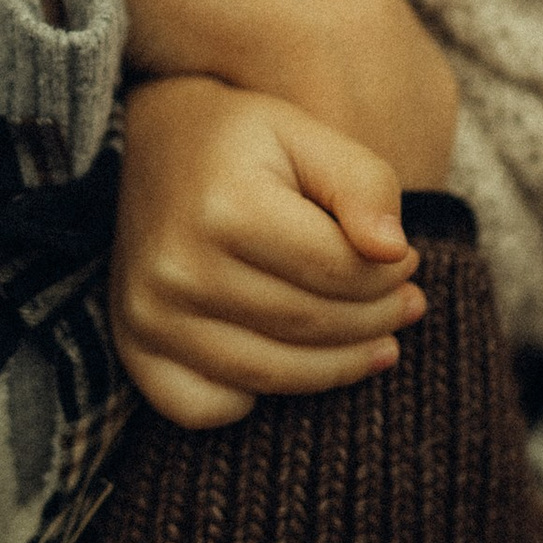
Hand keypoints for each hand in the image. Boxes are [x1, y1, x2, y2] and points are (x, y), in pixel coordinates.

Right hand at [113, 76, 426, 427]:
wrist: (150, 145)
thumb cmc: (240, 142)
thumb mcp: (305, 134)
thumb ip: (362, 183)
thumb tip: (394, 252)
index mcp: (224, 207)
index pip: (337, 270)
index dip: (390, 274)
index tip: (407, 260)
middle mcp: (178, 268)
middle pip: (310, 324)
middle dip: (377, 320)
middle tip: (405, 303)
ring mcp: (151, 316)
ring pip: (275, 374)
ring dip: (341, 365)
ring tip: (378, 340)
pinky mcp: (136, 349)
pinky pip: (208, 408)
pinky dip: (255, 399)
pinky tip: (289, 362)